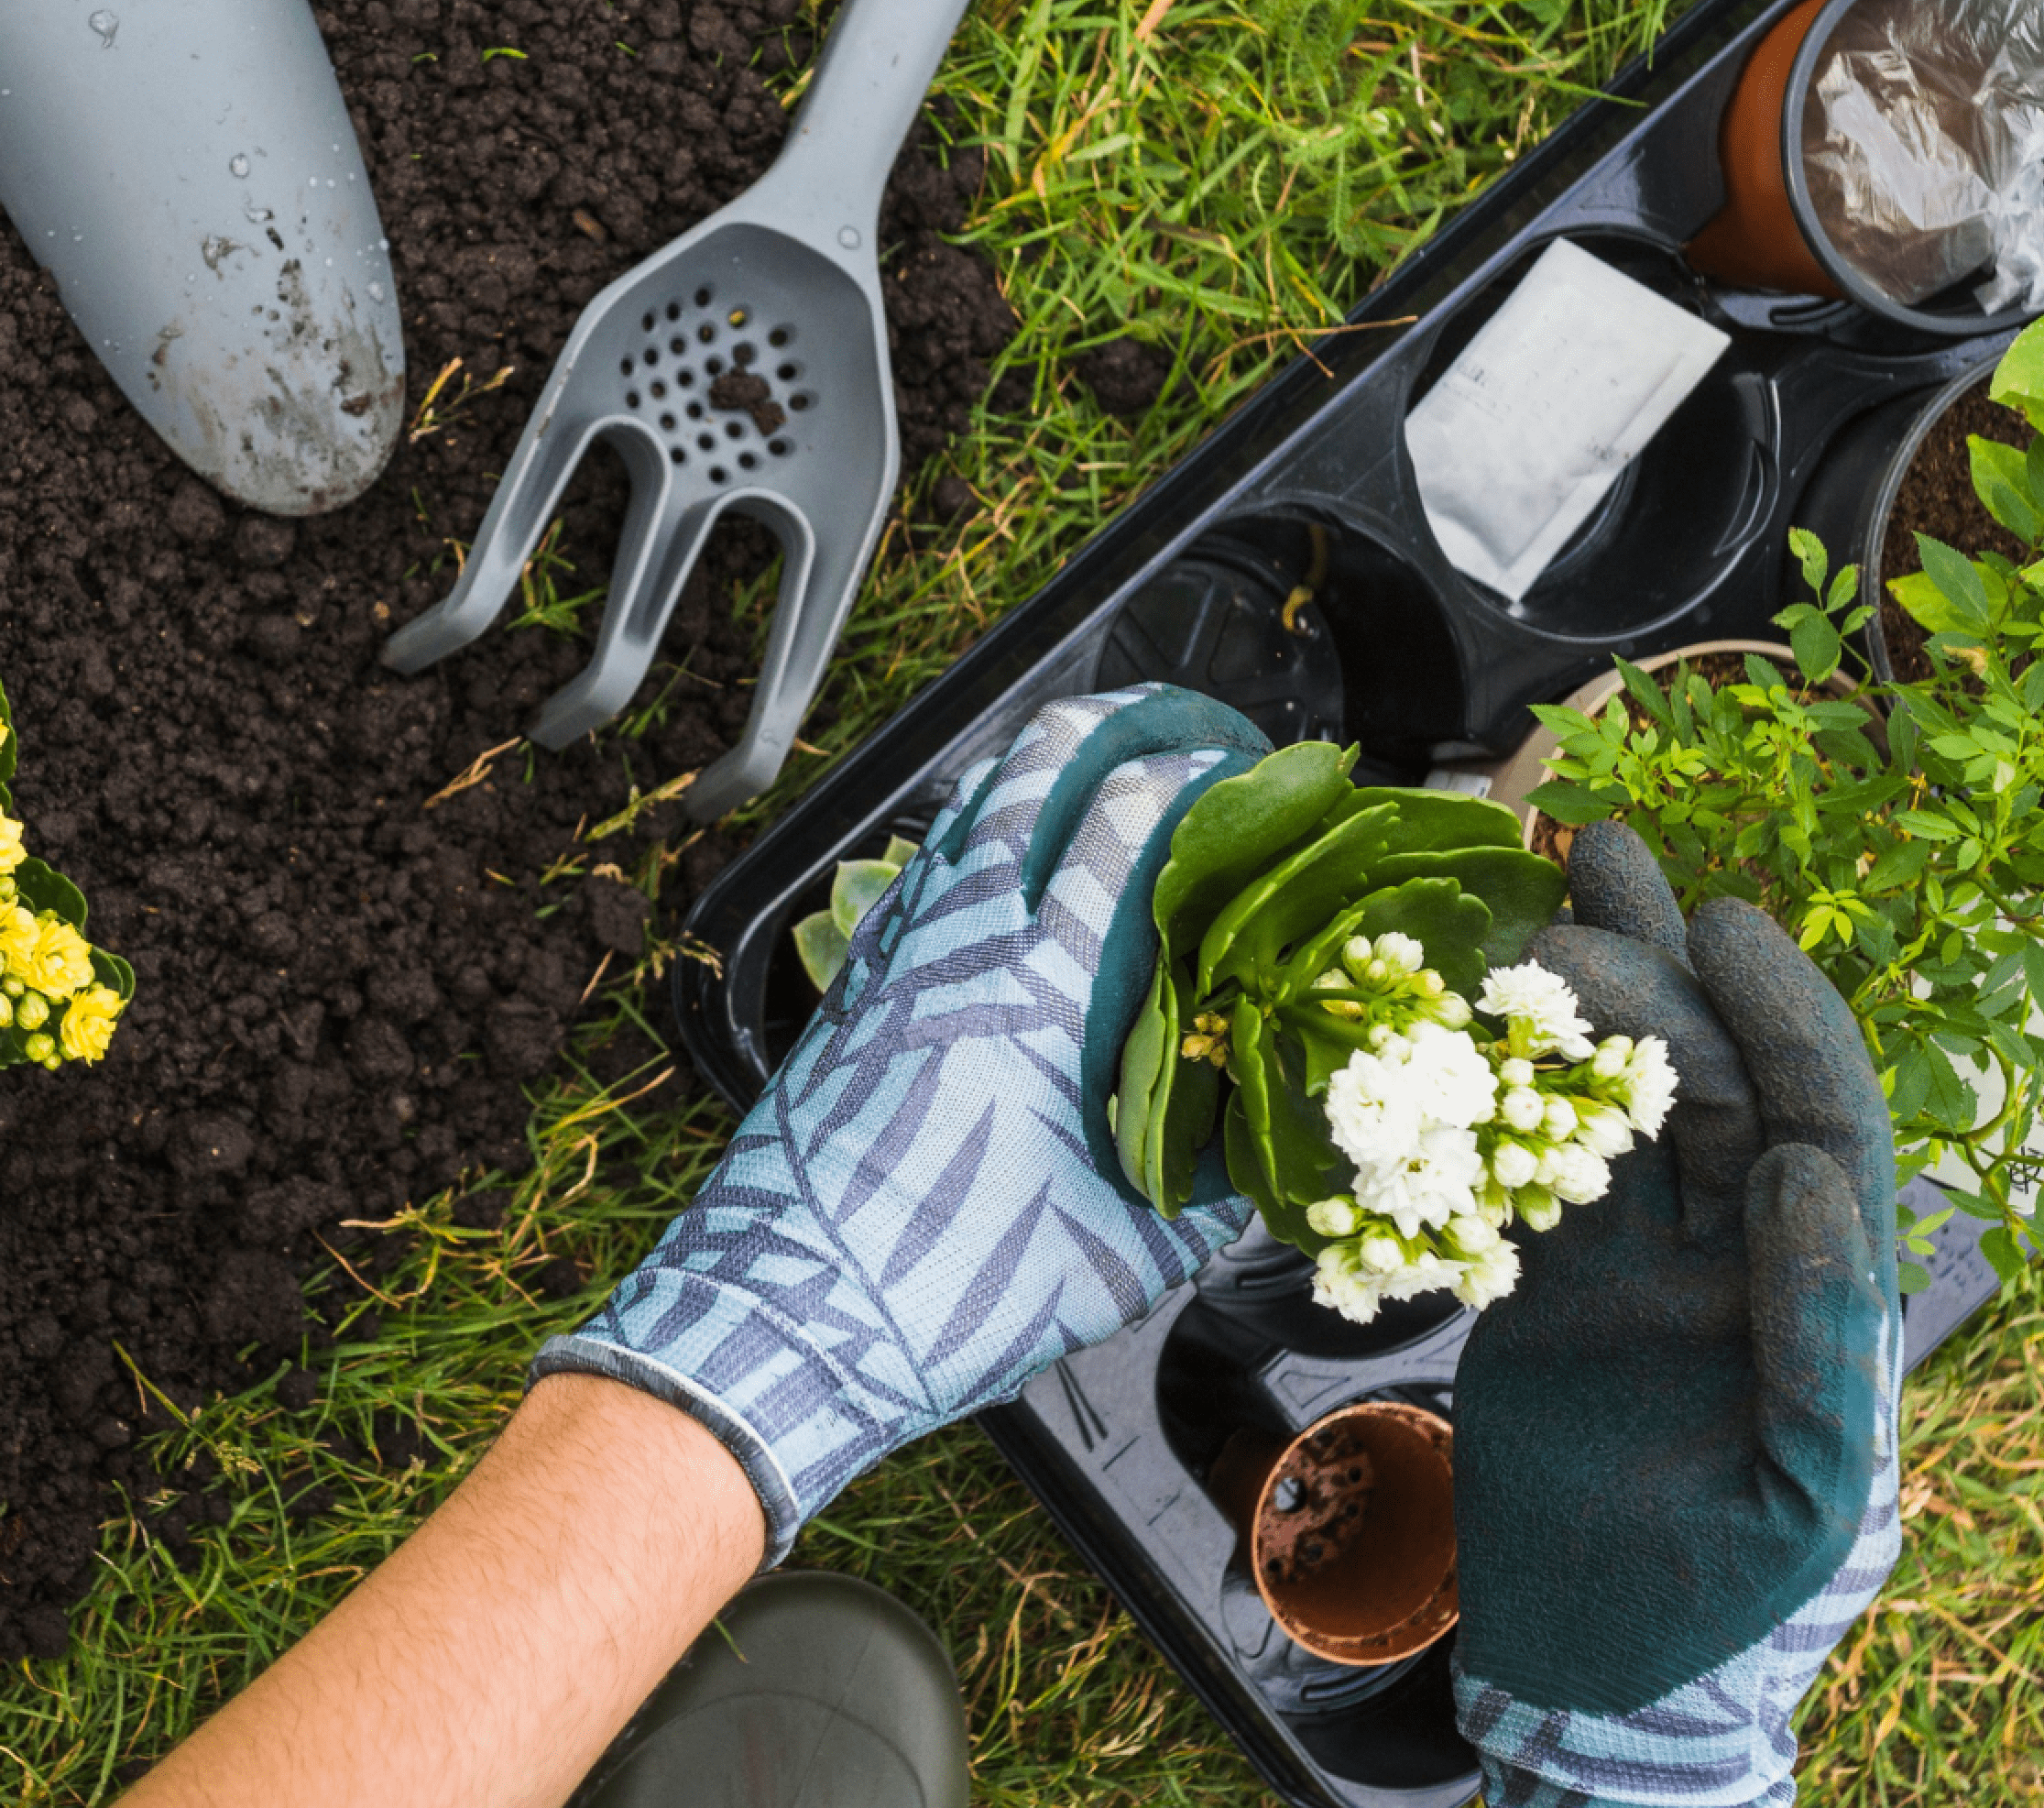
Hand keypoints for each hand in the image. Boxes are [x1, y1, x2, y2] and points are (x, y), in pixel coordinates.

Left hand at [537, 685, 1272, 1561]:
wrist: (783, 1320)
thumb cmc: (948, 1294)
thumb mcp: (1122, 1259)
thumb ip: (1205, 1195)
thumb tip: (1260, 1156)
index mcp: (1038, 988)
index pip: (1126, 821)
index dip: (1194, 774)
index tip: (1248, 769)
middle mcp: (957, 943)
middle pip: (1032, 768)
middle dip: (1111, 723)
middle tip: (1172, 726)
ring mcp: (889, 956)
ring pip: (963, 811)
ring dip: (1031, 771)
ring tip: (1092, 769)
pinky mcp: (847, 990)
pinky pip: (917, 876)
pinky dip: (969, 843)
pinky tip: (997, 873)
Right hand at [1453, 822, 1901, 1800]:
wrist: (1591, 1667)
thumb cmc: (1717, 1605)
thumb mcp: (1801, 1495)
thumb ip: (1821, 1342)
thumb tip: (1803, 1181)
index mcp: (1816, 1297)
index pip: (1815, 1126)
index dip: (1780, 1020)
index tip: (1722, 925)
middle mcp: (1736, 1260)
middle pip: (1713, 1085)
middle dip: (1663, 977)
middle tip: (1589, 882)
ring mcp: (1640, 1267)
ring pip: (1623, 1105)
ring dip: (1593, 1002)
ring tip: (1548, 890)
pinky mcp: (1550, 1286)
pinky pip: (1530, 1168)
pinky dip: (1506, 1090)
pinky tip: (1476, 1013)